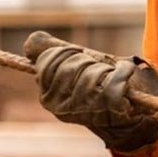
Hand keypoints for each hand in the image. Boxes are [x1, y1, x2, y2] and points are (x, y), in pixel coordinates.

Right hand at [23, 32, 157, 153]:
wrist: (128, 112)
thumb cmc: (98, 84)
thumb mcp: (73, 65)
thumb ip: (51, 51)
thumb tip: (29, 44)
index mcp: (48, 97)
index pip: (47, 64)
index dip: (66, 52)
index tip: (78, 53)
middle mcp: (61, 108)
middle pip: (70, 67)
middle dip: (87, 60)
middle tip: (97, 67)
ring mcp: (85, 112)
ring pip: (92, 74)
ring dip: (106, 68)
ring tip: (110, 74)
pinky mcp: (109, 111)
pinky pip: (114, 81)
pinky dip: (124, 71)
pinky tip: (125, 72)